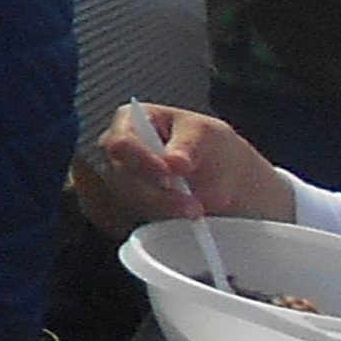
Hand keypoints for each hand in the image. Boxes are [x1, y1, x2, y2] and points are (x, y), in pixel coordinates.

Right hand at [76, 100, 290, 238]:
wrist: (222, 173)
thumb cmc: (208, 143)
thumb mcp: (207, 134)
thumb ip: (190, 145)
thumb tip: (174, 162)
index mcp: (129, 120)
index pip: (121, 142)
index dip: (142, 160)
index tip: (170, 176)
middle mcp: (117, 153)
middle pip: (122, 177)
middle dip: (158, 194)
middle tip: (194, 206)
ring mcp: (122, 181)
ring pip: (131, 202)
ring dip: (165, 210)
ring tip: (198, 212)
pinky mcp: (132, 207)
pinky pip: (140, 218)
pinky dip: (165, 220)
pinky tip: (187, 218)